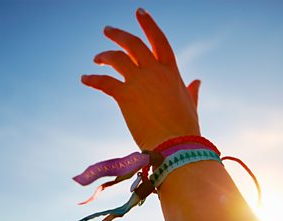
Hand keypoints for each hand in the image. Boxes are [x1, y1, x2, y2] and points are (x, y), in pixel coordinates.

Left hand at [81, 8, 200, 149]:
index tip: (140, 12)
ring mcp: (139, 81)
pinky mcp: (125, 95)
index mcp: (171, 71)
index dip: (149, 24)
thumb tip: (198, 81)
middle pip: (133, 43)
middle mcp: (154, 71)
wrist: (175, 144)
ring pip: (116, 58)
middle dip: (118, 35)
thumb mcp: (190, 104)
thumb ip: (191, 90)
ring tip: (96, 58)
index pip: (159, 40)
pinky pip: (104, 81)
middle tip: (107, 30)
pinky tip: (85, 78)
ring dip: (104, 55)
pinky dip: (93, 78)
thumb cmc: (185, 128)